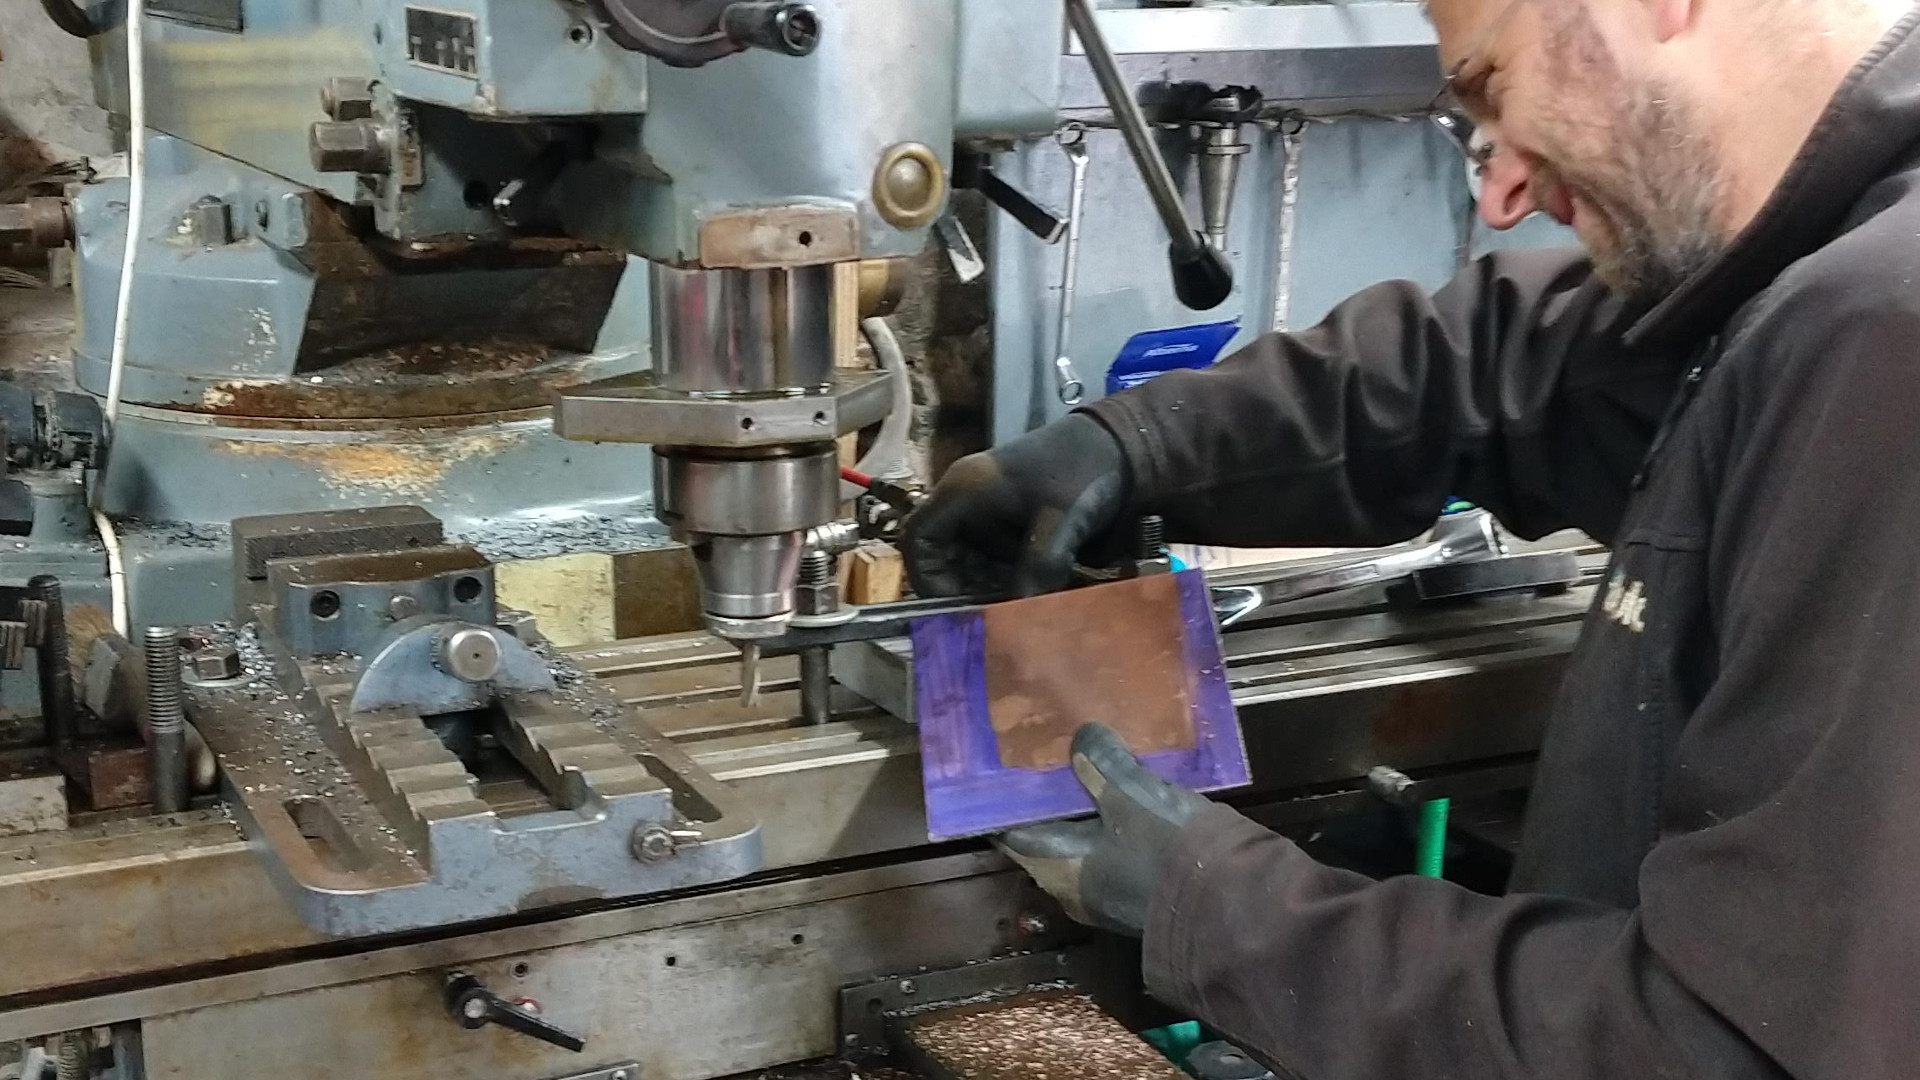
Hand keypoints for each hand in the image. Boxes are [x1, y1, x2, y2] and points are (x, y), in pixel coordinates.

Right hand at [903, 414, 1130, 597]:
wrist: (1119, 446)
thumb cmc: (1083, 471)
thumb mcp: (1062, 519)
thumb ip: (1040, 565)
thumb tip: (1021, 614)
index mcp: (964, 490)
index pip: (918, 537)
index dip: (925, 577)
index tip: (951, 608)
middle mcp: (967, 501)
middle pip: (939, 554)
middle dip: (957, 589)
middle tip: (985, 618)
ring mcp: (987, 511)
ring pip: (966, 561)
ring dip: (982, 588)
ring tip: (1007, 613)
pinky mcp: (1008, 522)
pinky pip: (991, 559)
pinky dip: (1002, 581)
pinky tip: (1024, 598)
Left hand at [997, 723, 1210, 936]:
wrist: (1227, 901)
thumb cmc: (1165, 850)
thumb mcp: (1130, 796)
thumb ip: (1102, 764)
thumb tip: (1082, 738)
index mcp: (1056, 869)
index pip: (1013, 832)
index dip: (1010, 799)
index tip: (1012, 767)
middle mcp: (1072, 888)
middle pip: (1049, 836)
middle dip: (1052, 799)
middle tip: (1054, 755)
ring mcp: (1104, 894)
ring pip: (1083, 844)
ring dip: (1085, 810)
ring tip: (1089, 765)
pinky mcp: (1134, 891)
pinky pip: (1110, 852)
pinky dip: (1110, 825)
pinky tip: (1125, 794)